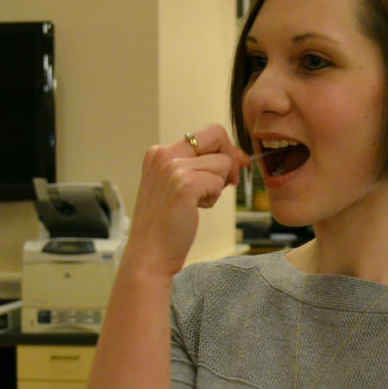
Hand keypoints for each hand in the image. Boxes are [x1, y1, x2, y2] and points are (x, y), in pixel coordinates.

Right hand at [125, 123, 248, 276]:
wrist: (149, 254)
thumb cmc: (165, 225)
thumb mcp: (176, 185)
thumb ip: (199, 167)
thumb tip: (238, 158)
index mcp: (159, 153)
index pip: (205, 135)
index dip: (225, 150)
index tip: (232, 168)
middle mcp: (164, 155)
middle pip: (216, 134)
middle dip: (230, 157)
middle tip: (229, 182)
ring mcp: (173, 168)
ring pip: (222, 162)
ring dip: (217, 185)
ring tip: (197, 203)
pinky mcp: (185, 184)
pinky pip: (219, 181)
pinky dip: (213, 197)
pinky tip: (196, 209)